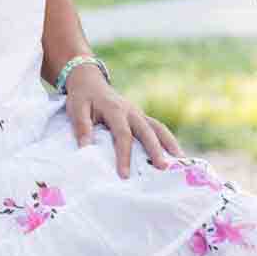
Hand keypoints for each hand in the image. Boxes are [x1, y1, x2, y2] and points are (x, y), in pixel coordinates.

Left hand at [65, 65, 182, 177]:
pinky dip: (168, 140)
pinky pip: (158, 128)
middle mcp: (131, 111)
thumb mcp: (76, 108)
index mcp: (115, 109)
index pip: (123, 135)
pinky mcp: (141, 118)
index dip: (124, 155)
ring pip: (158, 128)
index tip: (124, 175)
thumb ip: (82, 126)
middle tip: (163, 168)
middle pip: (147, 131)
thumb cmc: (82, 97)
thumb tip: (86, 148)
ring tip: (180, 161)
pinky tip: (175, 155)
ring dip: (170, 143)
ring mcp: (139, 114)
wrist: (90, 81)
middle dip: (156, 150)